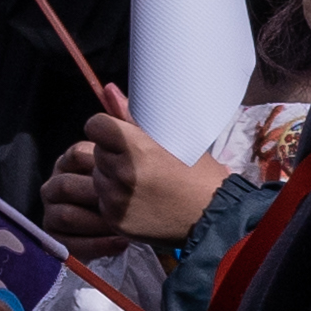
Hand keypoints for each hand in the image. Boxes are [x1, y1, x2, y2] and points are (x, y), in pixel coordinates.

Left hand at [38, 91, 225, 249]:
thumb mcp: (174, 139)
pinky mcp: (116, 220)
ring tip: (143, 183)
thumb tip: (108, 90)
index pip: (95, 126)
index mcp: (136, 148)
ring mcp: (116, 199)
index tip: (121, 136)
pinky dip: (115, 199)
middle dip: (113, 154)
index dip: (107, 129)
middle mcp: (122, 173)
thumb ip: (133, 115)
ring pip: (98, 176)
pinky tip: (141, 201)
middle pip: (97, 151)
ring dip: (112, 176)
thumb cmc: (198, 174)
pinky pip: (103, 201)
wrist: (214, 217)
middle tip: (142, 164)